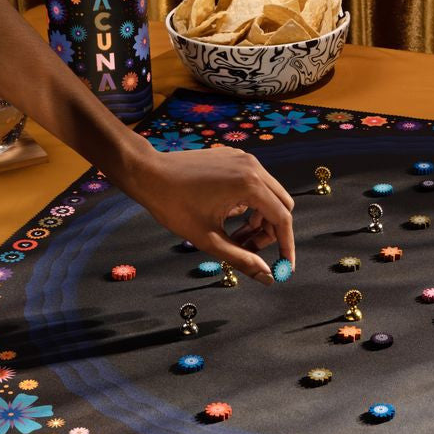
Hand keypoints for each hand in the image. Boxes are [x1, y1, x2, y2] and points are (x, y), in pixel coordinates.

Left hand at [126, 144, 294, 283]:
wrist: (147, 173)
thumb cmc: (173, 205)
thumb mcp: (208, 238)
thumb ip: (241, 258)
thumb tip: (266, 276)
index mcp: (250, 185)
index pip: (283, 219)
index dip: (286, 245)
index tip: (285, 266)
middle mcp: (253, 167)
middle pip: (281, 205)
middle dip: (271, 232)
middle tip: (251, 250)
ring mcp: (244, 159)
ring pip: (268, 195)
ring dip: (259, 219)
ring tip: (236, 237)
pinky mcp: (234, 157)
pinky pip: (254, 183)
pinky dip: (249, 203)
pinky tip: (226, 215)